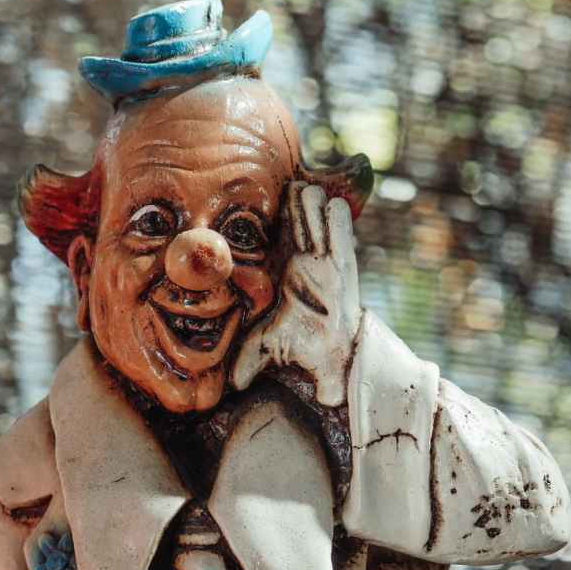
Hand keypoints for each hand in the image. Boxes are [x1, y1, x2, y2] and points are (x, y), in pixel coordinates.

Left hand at [232, 182, 360, 405]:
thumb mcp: (264, 345)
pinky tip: (330, 202)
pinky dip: (336, 218)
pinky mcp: (344, 265)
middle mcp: (306, 261)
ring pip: (319, 219)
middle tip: (287, 186)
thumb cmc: (299, 348)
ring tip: (306, 189)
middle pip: (300, 218)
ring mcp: (326, 261)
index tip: (260, 199)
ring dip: (313, 204)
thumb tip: (226, 383)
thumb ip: (244, 357)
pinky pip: (340, 233)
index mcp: (286, 270)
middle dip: (295, 201)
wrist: (333, 359)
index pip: (280, 232)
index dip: (275, 215)